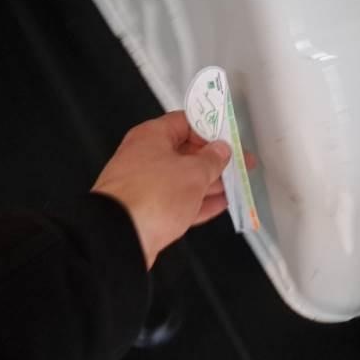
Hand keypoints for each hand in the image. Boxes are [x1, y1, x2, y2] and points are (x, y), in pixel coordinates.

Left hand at [92, 111, 234, 268]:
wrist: (121, 237)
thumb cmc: (149, 197)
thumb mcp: (193, 172)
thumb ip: (212, 159)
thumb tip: (220, 151)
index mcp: (151, 136)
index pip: (186, 122)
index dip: (210, 129)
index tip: (230, 137)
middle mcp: (144, 157)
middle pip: (186, 152)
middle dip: (214, 159)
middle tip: (238, 163)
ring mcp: (145, 185)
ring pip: (184, 179)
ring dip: (210, 182)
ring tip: (235, 184)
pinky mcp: (148, 211)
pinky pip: (179, 201)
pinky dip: (199, 202)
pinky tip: (218, 204)